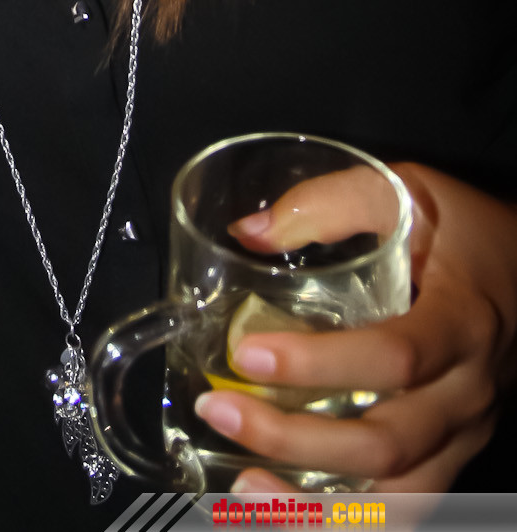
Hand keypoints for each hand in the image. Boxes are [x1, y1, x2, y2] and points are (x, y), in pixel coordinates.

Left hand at [196, 164, 516, 490]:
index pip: (395, 358)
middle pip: (387, 442)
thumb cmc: (467, 231)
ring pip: (400, 498)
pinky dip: (348, 522)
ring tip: (245, 488)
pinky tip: (287, 509)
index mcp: (462, 323)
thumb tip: (249, 232)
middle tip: (220, 411)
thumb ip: (330, 203)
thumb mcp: (408, 191)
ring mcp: (465, 435)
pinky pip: (406, 509)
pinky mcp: (454, 457)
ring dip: (319, 506)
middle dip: (295, 438)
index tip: (250, 355)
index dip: (320, 364)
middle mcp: (469, 393)